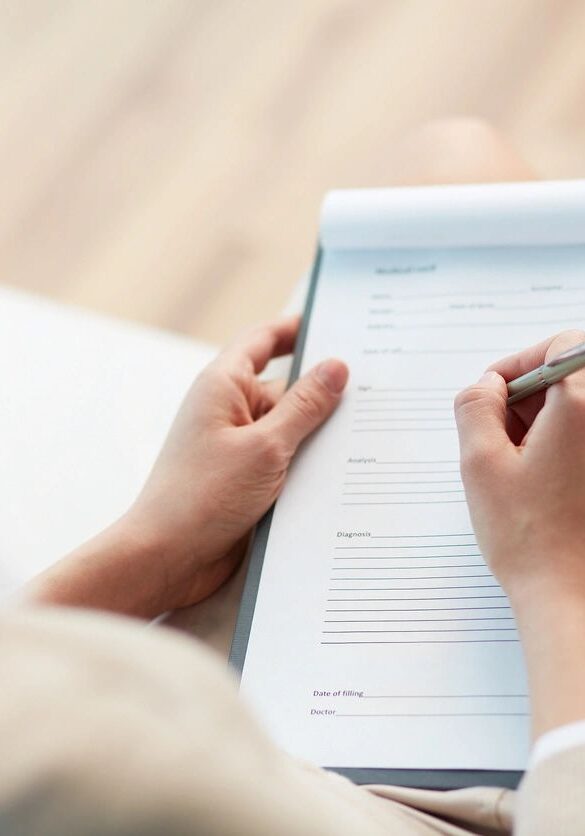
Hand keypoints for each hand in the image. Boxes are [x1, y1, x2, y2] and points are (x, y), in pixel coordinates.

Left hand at [129, 314, 347, 610]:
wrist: (167, 557)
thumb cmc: (202, 496)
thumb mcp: (266, 446)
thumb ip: (304, 407)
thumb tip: (336, 368)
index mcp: (223, 386)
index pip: (263, 341)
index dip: (295, 328)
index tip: (332, 321)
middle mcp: (229, 411)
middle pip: (284, 387)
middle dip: (322, 391)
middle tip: (372, 389)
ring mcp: (237, 445)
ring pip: (289, 427)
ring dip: (318, 433)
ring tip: (367, 432)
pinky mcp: (245, 478)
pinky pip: (284, 458)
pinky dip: (307, 461)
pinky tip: (341, 472)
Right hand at [454, 328, 584, 602]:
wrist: (572, 598)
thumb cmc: (530, 538)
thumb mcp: (480, 463)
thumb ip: (474, 406)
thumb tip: (486, 386)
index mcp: (582, 408)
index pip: (562, 346)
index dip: (520, 362)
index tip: (495, 392)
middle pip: (571, 376)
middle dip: (529, 396)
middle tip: (499, 434)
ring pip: (577, 407)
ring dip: (544, 422)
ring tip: (517, 465)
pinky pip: (581, 438)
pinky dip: (559, 444)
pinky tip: (538, 480)